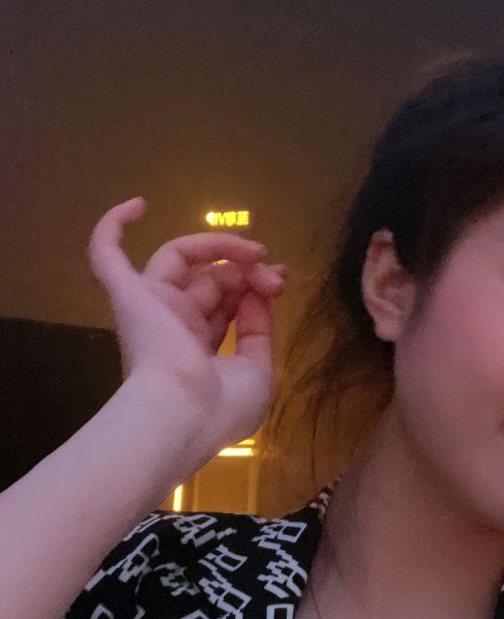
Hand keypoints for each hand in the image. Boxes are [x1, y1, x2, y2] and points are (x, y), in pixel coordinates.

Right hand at [87, 197, 286, 459]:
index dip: (255, 287)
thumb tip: (257, 295)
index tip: (282, 280)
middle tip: (277, 276)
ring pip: (181, 258)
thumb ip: (258, 333)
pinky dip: (113, 226)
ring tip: (255, 251)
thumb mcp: (258, 372)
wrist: (182, 415)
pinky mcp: (128, 294)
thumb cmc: (221, 405)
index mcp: (198, 351)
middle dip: (249, 271)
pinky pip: (105, 255)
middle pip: (211, 279)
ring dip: (221, 247)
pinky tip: (139, 204)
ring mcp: (149, 307)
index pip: (227, 305)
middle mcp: (172, 326)